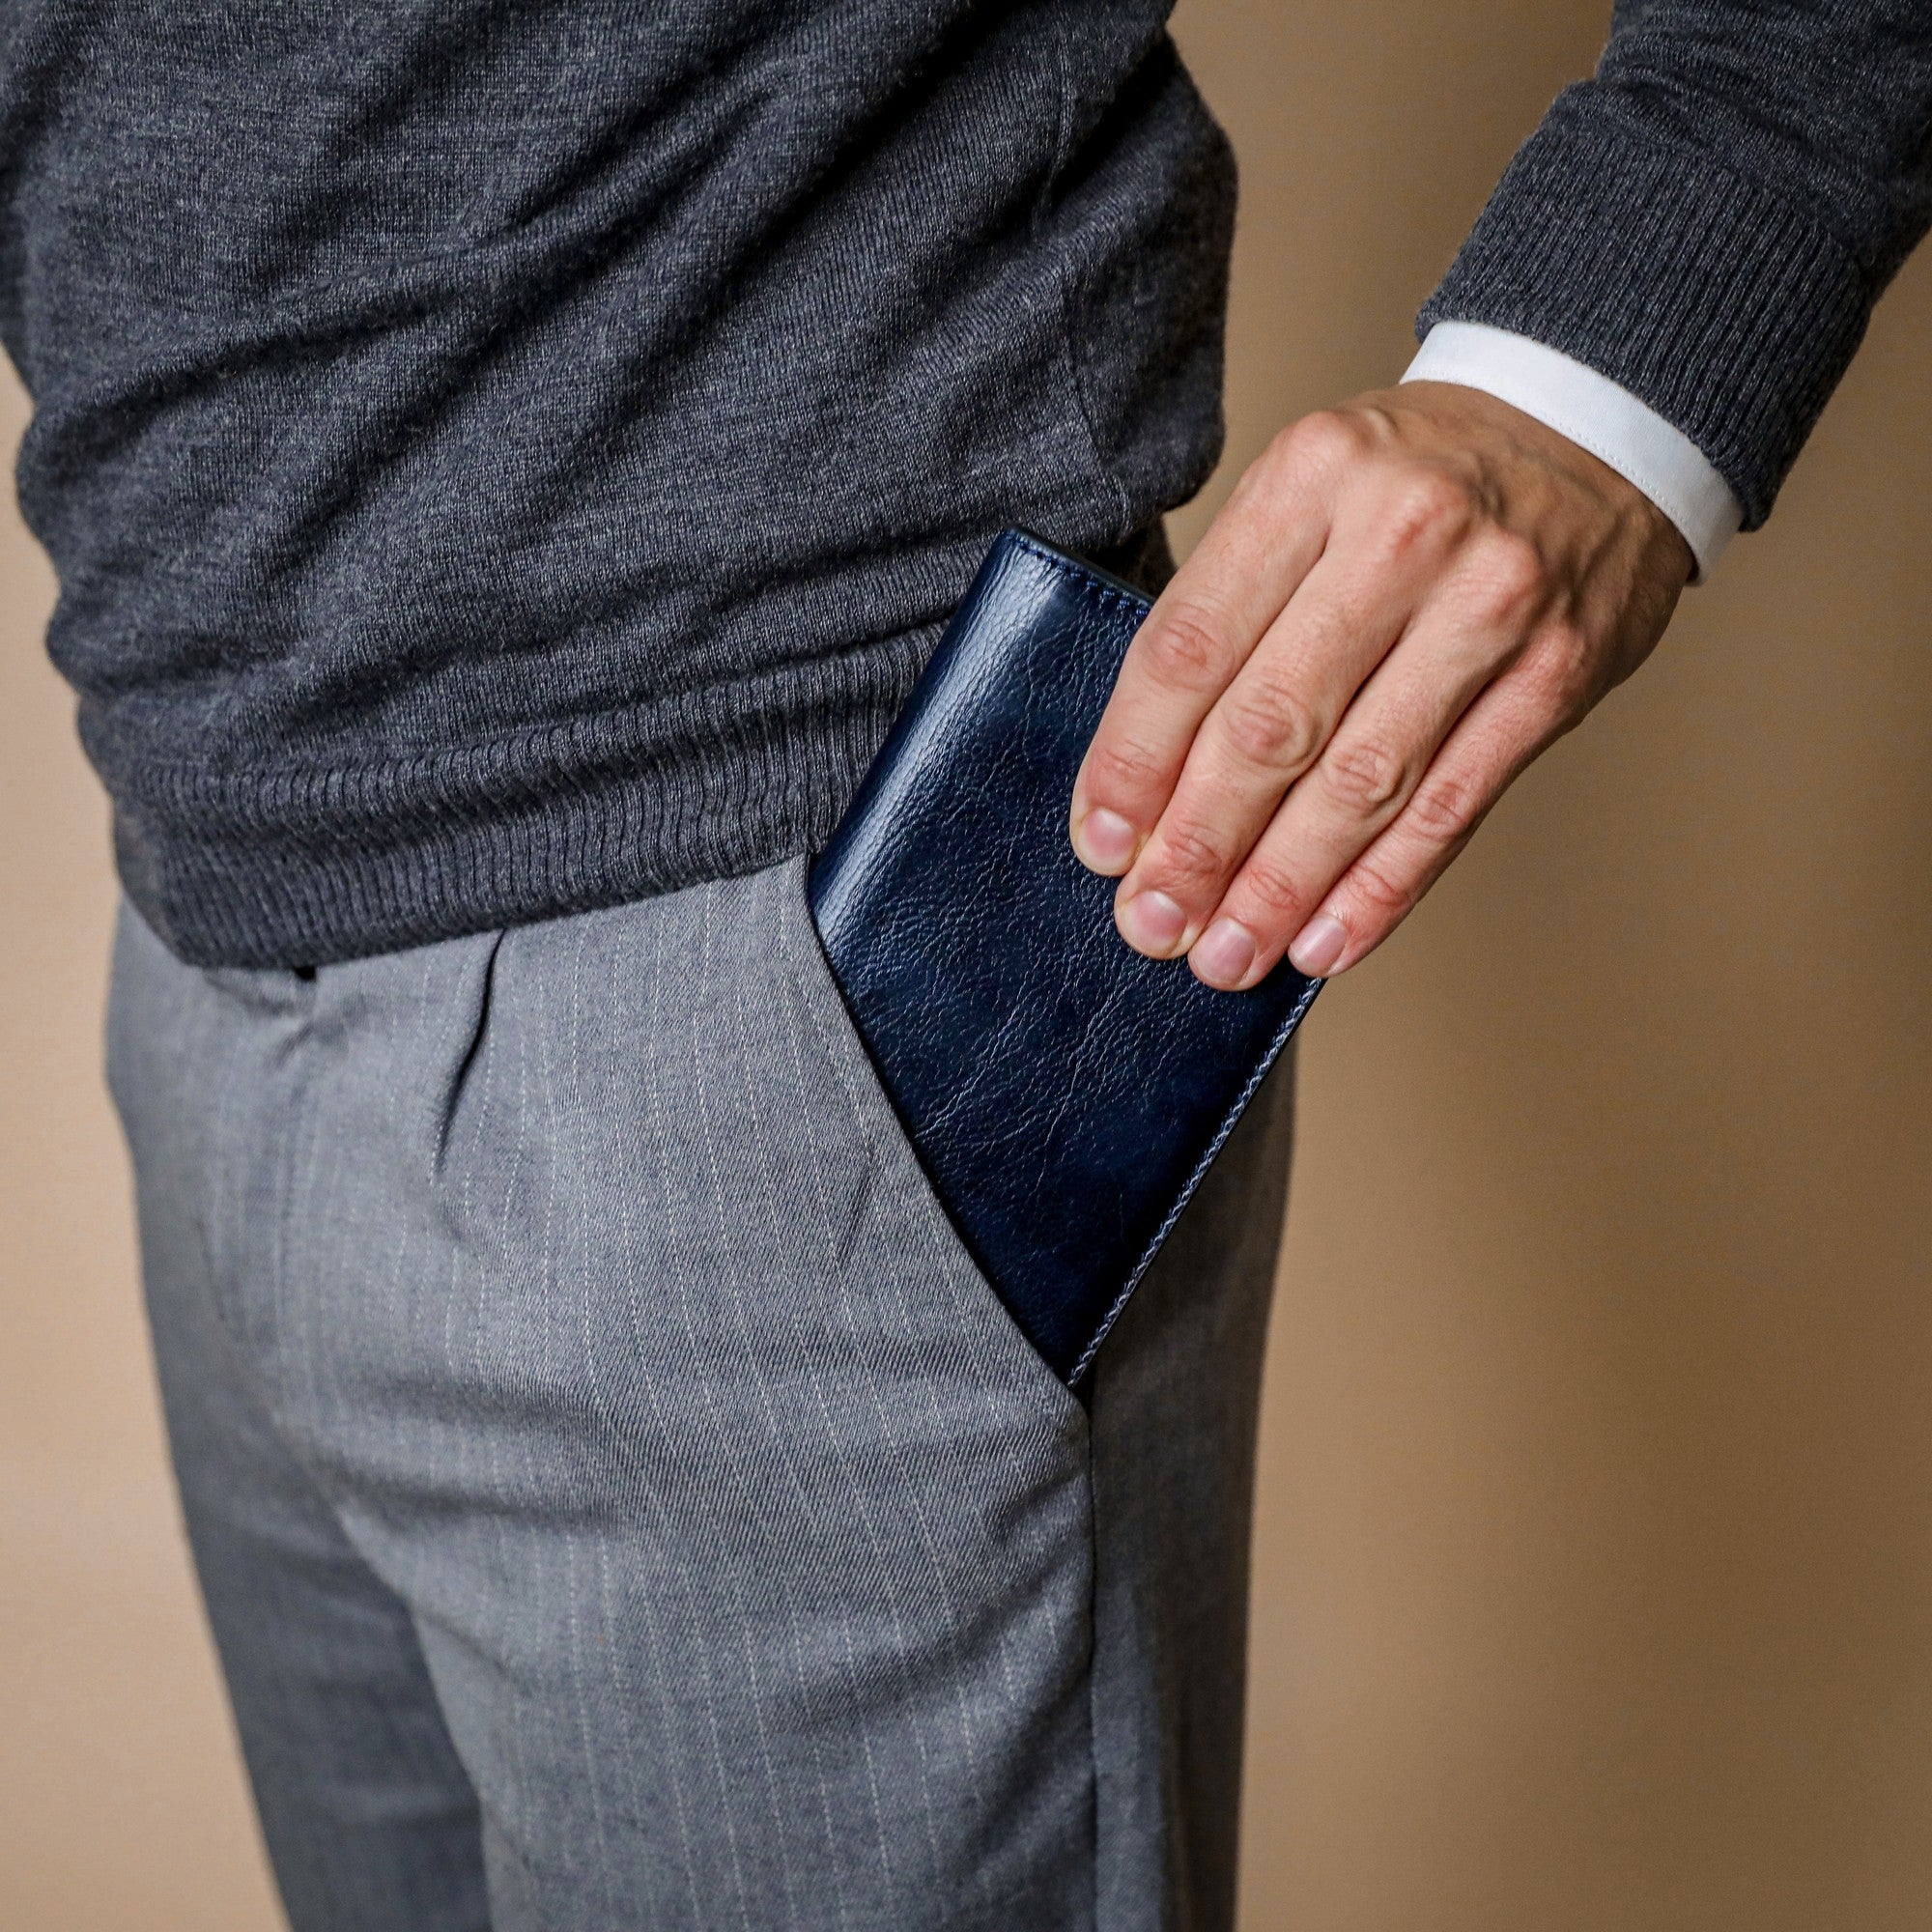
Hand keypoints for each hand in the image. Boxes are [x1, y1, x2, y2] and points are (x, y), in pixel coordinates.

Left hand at [1068, 381, 1694, 985]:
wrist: (1594, 425)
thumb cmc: (1415, 476)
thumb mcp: (1306, 488)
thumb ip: (1232, 609)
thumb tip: (1147, 784)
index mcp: (1311, 474)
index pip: (1193, 644)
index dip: (1135, 760)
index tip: (1102, 844)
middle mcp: (1404, 534)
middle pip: (1272, 723)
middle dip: (1199, 844)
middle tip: (1154, 922)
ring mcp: (1491, 608)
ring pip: (1361, 781)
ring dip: (1281, 887)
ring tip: (1226, 955)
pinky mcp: (1555, 677)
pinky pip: (1452, 807)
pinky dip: (1381, 888)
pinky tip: (1325, 940)